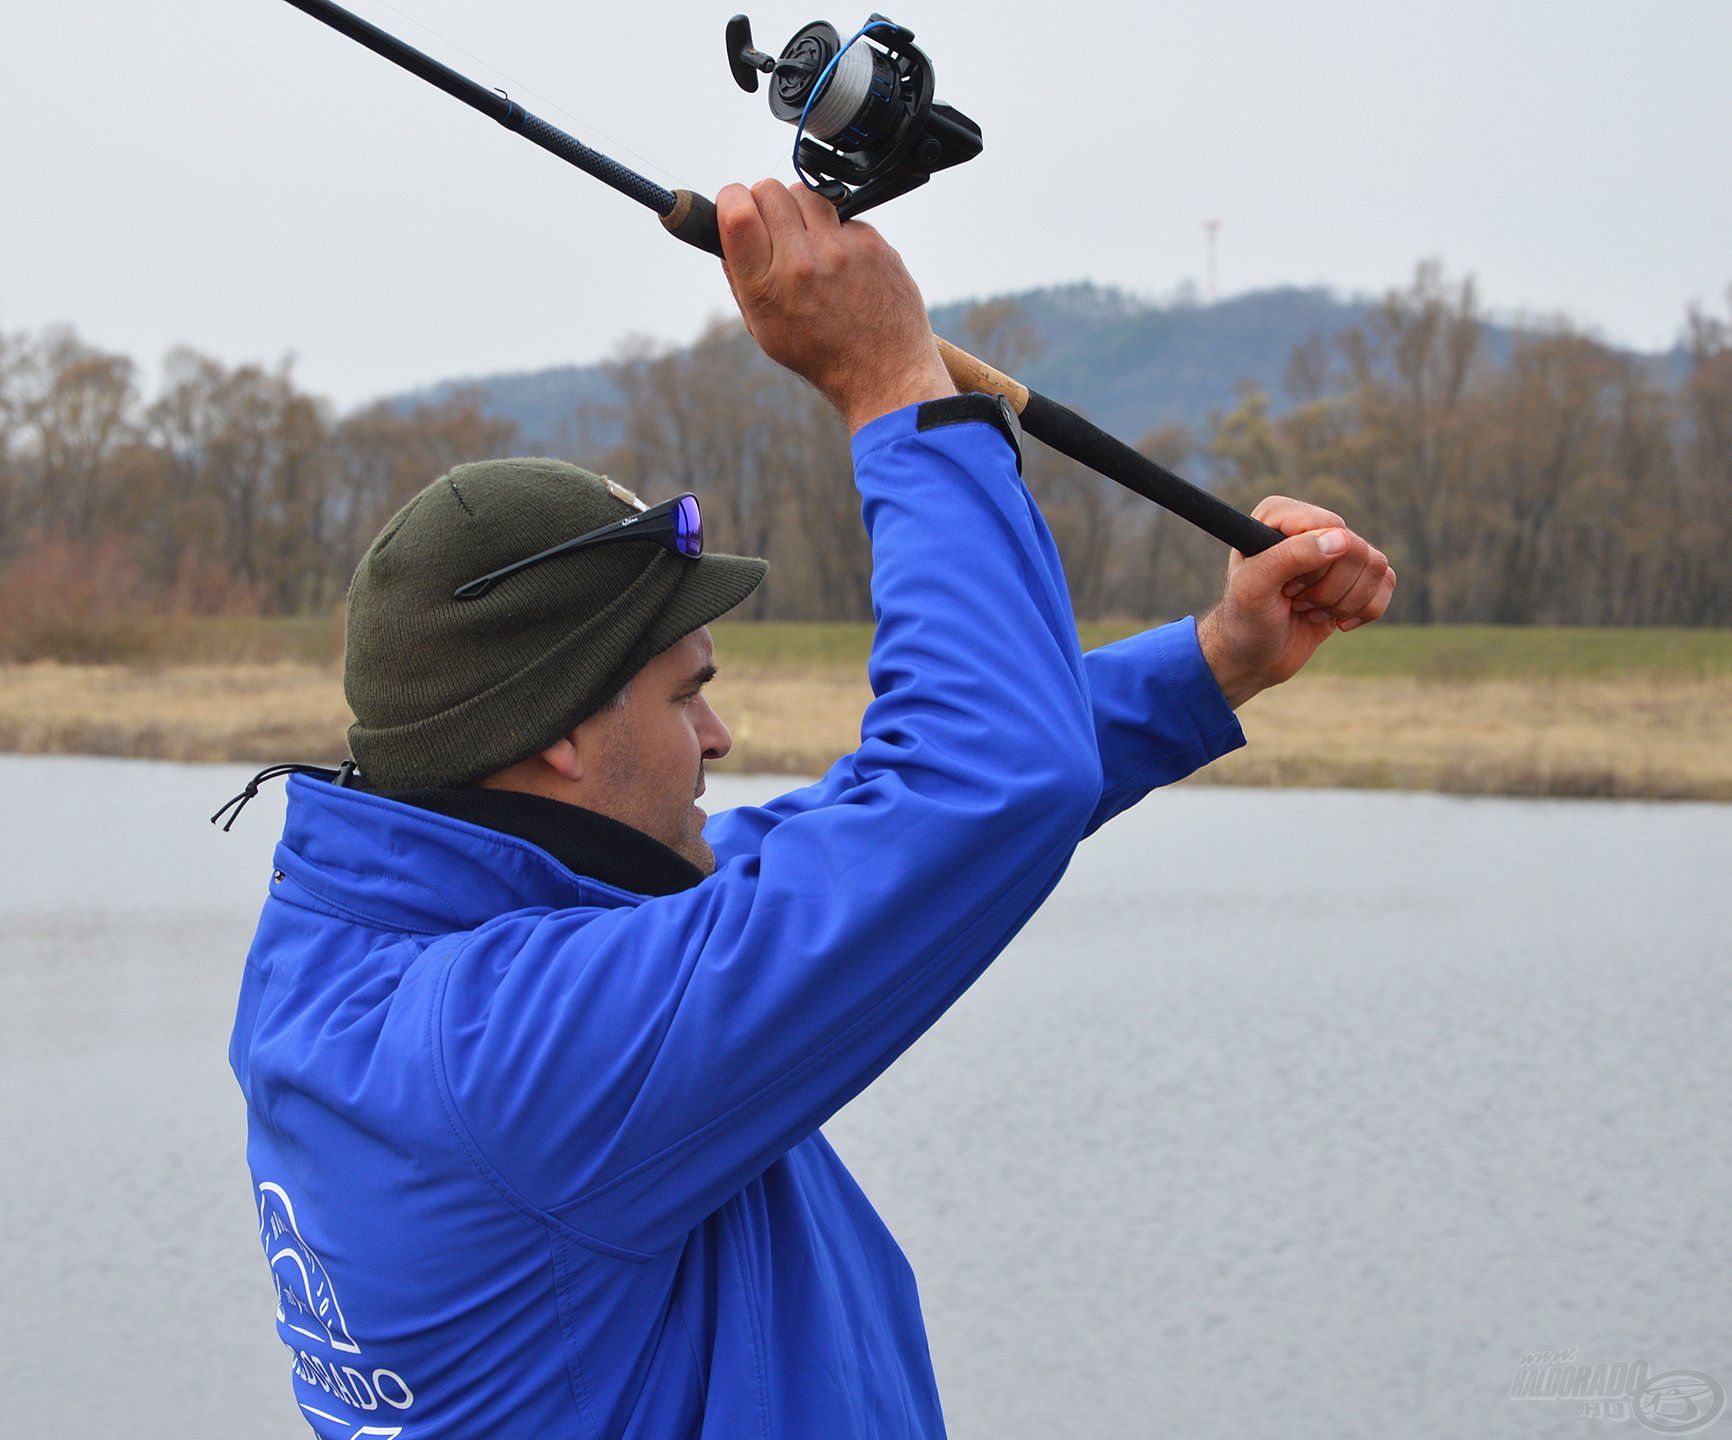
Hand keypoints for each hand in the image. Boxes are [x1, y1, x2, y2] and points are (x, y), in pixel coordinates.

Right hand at [714, 179, 953, 431]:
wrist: (884, 374)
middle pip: (768, 190)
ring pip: (805, 193)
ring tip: (810, 243)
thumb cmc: (821, 354)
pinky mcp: (872, 243)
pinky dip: (837, 232)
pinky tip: (843, 262)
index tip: (736, 206)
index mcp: (767, 287)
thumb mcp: (764, 329)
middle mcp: (802, 263)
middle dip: (765, 202)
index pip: (737, 211)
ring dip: (801, 211)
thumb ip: (741, 279)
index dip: (731, 199)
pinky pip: (842, 215)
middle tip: (775, 229)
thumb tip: (727, 231)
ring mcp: (840, 250)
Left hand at [1196, 496, 1395, 707]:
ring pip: (1375, 566)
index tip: (1285, 587)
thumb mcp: (1254, 589)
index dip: (1312, 565)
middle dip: (1327, 589)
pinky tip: (1334, 621)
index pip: (1329, 525)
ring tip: (1308, 610)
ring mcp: (1335, 551)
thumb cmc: (1244, 621)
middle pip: (1355, 548)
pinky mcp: (1355, 576)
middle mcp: (1310, 526)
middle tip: (1294, 601)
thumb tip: (1341, 538)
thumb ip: (1289, 557)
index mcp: (1278, 514)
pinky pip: (1387, 583)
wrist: (1253, 658)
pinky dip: (1363, 610)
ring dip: (1343, 602)